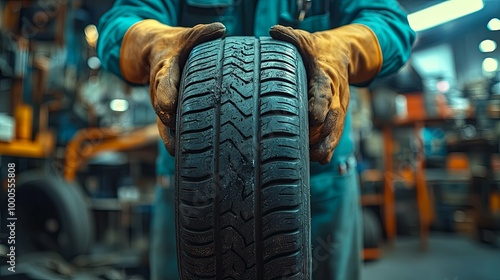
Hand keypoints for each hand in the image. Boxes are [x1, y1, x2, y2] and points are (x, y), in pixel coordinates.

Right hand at [120, 20, 225, 154]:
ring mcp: (161, 105)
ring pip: (163, 125)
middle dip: (168, 119)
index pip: (164, 81)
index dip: (166, 94)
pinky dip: (175, 145)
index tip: (170, 105)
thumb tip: (221, 30)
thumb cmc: (175, 46)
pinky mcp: (166, 116)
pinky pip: (167, 133)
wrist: (151, 52)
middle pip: (161, 108)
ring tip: (184, 152)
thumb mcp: (185, 37)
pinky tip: (188, 161)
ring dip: (172, 137)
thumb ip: (201, 34)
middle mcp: (159, 90)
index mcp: (165, 70)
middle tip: (179, 132)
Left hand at [269, 24, 381, 163]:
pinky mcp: (338, 117)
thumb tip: (273, 31)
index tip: (314, 116)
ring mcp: (340, 108)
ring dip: (327, 145)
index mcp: (327, 76)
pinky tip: (319, 160)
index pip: (324, 90)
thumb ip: (291, 37)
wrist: (344, 54)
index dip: (320, 103)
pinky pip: (336, 135)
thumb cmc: (319, 49)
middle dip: (323, 133)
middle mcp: (337, 94)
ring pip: (337, 130)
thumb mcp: (307, 40)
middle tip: (311, 148)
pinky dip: (329, 147)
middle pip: (333, 117)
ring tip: (314, 158)